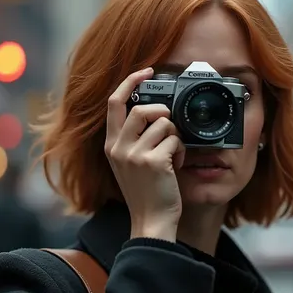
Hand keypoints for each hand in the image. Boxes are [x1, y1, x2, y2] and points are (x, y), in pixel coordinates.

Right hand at [105, 68, 185, 241]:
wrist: (151, 221)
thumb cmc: (145, 193)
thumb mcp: (128, 164)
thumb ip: (132, 139)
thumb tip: (152, 111)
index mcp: (111, 145)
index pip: (115, 102)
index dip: (131, 82)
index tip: (146, 71)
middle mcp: (118, 147)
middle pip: (142, 108)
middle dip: (163, 113)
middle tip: (170, 127)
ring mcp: (134, 154)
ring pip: (164, 123)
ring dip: (175, 136)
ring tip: (173, 153)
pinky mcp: (153, 162)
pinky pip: (175, 140)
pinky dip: (181, 150)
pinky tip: (176, 165)